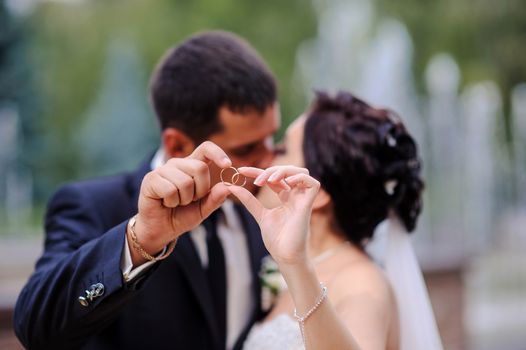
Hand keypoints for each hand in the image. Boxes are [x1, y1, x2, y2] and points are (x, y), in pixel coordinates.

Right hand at [132, 142, 230, 261]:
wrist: (160, 230)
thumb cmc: (181, 216)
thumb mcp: (203, 210)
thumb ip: (215, 199)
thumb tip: (227, 187)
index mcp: (192, 166)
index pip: (206, 148)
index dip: (218, 153)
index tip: (227, 165)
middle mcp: (177, 164)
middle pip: (200, 167)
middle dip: (200, 190)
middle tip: (190, 200)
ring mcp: (163, 169)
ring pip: (185, 181)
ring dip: (184, 199)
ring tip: (176, 202)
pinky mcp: (151, 179)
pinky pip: (170, 189)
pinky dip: (171, 202)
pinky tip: (165, 203)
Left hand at [228, 165, 319, 265]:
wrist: (285, 255)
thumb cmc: (276, 239)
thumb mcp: (259, 214)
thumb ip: (249, 200)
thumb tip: (232, 186)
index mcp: (286, 197)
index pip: (273, 177)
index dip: (258, 171)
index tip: (241, 170)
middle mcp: (296, 196)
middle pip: (288, 171)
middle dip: (271, 170)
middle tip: (257, 180)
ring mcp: (303, 199)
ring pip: (301, 172)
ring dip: (284, 171)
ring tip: (269, 180)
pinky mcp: (308, 205)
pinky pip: (313, 183)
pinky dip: (300, 178)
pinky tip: (285, 183)